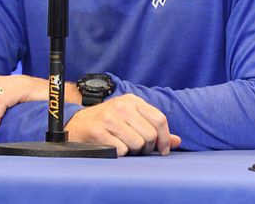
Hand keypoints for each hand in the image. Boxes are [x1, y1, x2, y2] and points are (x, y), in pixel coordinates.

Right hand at [65, 94, 181, 155]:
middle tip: (139, 150)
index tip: (163, 151)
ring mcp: (109, 118)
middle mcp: (122, 106)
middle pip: (150, 135)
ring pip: (137, 144)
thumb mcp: (131, 119)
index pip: (159, 119)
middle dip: (147, 148)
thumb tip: (177, 141)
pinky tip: (114, 148)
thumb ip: (154, 128)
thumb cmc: (108, 122)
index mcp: (133, 100)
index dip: (165, 138)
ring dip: (133, 152)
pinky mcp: (98, 132)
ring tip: (125, 147)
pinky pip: (121, 150)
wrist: (77, 124)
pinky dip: (121, 154)